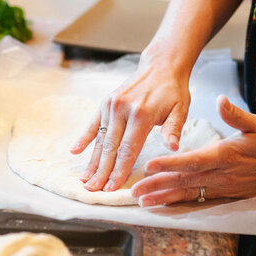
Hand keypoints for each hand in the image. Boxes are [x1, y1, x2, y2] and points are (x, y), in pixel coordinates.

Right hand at [70, 60, 190, 191]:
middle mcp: (122, 110)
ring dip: (92, 160)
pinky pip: (93, 123)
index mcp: (141, 115)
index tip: (111, 188)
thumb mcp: (180, 109)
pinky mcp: (105, 102)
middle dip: (101, 171)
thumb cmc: (173, 91)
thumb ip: (174, 129)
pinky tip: (75, 152)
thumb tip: (174, 148)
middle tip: (93, 190)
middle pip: (110, 147)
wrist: (161, 65)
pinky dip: (84, 138)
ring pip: (100, 138)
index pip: (128, 150)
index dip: (119, 171)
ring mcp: (111, 105)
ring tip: (85, 179)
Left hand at [131, 95, 255, 205]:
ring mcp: (224, 187)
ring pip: (189, 193)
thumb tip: (221, 100)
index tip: (149, 165)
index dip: (170, 163)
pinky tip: (165, 205)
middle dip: (157, 185)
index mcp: (226, 155)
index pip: (193, 161)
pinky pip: (199, 200)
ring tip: (142, 201)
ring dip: (164, 197)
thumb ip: (237, 114)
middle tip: (133, 191)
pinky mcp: (227, 194)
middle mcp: (222, 174)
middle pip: (184, 181)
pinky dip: (180, 203)